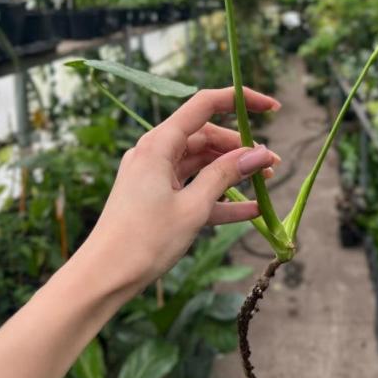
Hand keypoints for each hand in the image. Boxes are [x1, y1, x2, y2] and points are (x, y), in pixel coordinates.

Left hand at [75, 86, 281, 293]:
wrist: (104, 277)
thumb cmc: (144, 240)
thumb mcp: (193, 207)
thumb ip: (226, 176)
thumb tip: (260, 153)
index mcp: (159, 144)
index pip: (205, 105)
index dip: (241, 100)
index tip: (273, 108)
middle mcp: (155, 153)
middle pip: (206, 137)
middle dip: (241, 148)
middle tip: (273, 164)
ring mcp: (154, 176)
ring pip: (202, 164)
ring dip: (233, 173)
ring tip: (267, 183)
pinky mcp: (156, 198)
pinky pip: (193, 190)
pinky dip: (219, 198)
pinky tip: (251, 211)